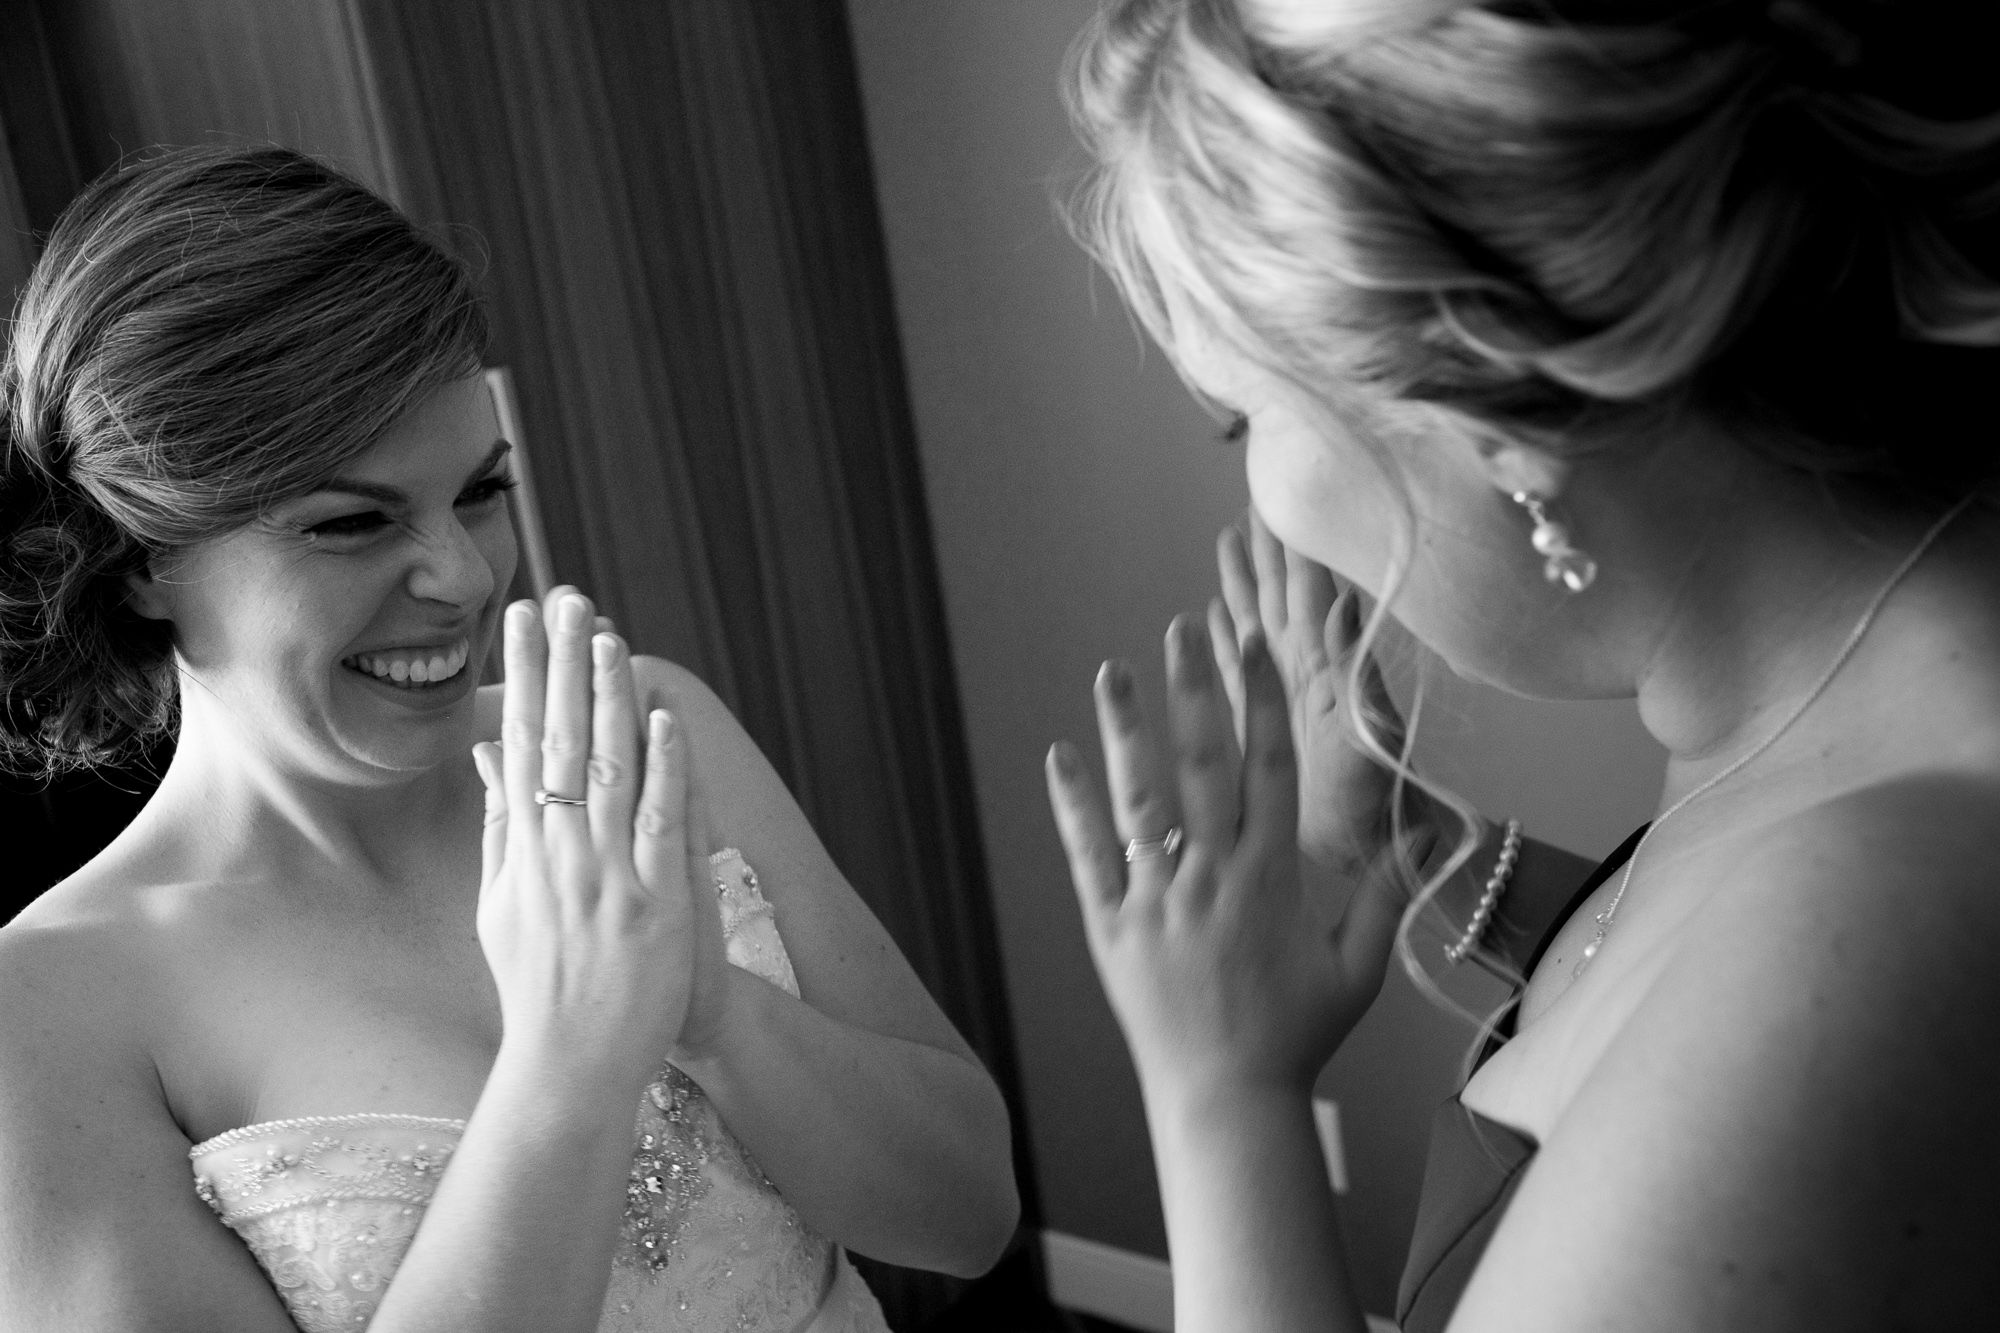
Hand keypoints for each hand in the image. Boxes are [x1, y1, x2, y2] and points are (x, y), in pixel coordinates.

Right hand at [471, 587, 715, 1087]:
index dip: (522, 675)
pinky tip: (662, 719)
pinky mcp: (652, 904)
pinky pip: (656, 824)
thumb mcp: (501, 901)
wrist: (569, 1067)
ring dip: (609, 699)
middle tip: (566, 598)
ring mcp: (604, 877)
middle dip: (563, 665)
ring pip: (605, 771)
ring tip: (612, 636)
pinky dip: (660, 769)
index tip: (521, 617)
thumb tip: (487, 751)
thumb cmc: (539, 986)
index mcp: (522, 849)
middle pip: (557, 743)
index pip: (518, 742)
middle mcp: (557, 854)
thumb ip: (500, 823)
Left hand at [1045, 616, 1404, 1098]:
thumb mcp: (1357, 968)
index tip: (1254, 648)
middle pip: (1202, 766)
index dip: (1262, 702)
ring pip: (1138, 800)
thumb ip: (1386, 896)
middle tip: (1183, 632)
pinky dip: (1072, 805)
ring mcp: (1156, 899)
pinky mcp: (1111, 927)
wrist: (1227, 1098)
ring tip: (1112, 671)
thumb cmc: (1296, 1034)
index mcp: (1270, 878)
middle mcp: (1210, 877)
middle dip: (1194, 692)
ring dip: (1125, 731)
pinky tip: (1058, 755)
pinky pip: (1088, 856)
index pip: (1268, 769)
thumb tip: (1428, 834)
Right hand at [1212, 512, 1413, 874]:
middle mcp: (1305, 670)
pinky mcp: (1264, 725)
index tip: (1280, 497)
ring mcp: (1284, 694)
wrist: (1369, 852)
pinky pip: (1237, 669)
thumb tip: (1348, 598)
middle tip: (1251, 498)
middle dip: (1267, 548)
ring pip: (1257, 622)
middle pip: (1281, 594)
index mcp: (1328, 666)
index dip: (1295, 545)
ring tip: (1226, 539)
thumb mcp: (1368, 736)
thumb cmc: (1376, 802)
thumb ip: (1355, 670)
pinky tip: (1208, 616)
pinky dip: (1225, 639)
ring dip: (1242, 583)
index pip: (1309, 589)